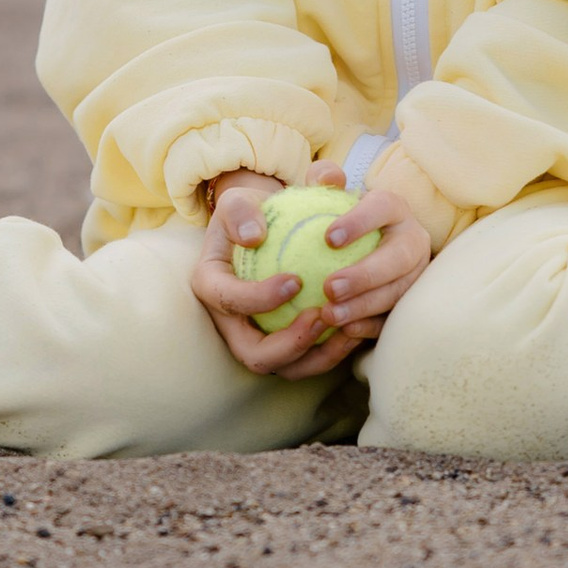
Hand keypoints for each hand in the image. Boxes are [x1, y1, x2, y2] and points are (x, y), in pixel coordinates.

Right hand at [191, 166, 431, 380]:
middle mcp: (229, 323)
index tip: (296, 280)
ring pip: (285, 367)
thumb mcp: (239, 200)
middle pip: (253, 354)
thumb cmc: (251, 212)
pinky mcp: (283, 345)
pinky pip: (308, 361)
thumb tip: (253, 235)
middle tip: (321, 317)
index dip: (258, 298)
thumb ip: (242, 210)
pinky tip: (357, 330)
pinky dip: (332, 353)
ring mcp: (256, 339)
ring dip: (316, 356)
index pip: (229, 300)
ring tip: (346, 330)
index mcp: (211, 287)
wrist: (264, 230)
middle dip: (289, 344)